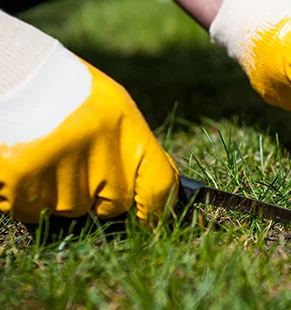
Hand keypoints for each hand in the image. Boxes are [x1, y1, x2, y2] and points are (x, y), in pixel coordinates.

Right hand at [0, 45, 178, 223]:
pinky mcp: (22, 181)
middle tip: (77, 161)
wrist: (12, 72)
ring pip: (71, 209)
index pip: (159, 186)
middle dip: (99, 194)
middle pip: (113, 204)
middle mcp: (99, 151)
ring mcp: (60, 169)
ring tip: (47, 153)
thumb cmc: (67, 91)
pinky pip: (32, 209)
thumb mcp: (114, 109)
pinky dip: (28, 194)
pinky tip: (27, 162)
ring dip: (60, 192)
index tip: (151, 219)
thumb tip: (159, 195)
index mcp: (127, 129)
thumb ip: (135, 151)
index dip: (159, 209)